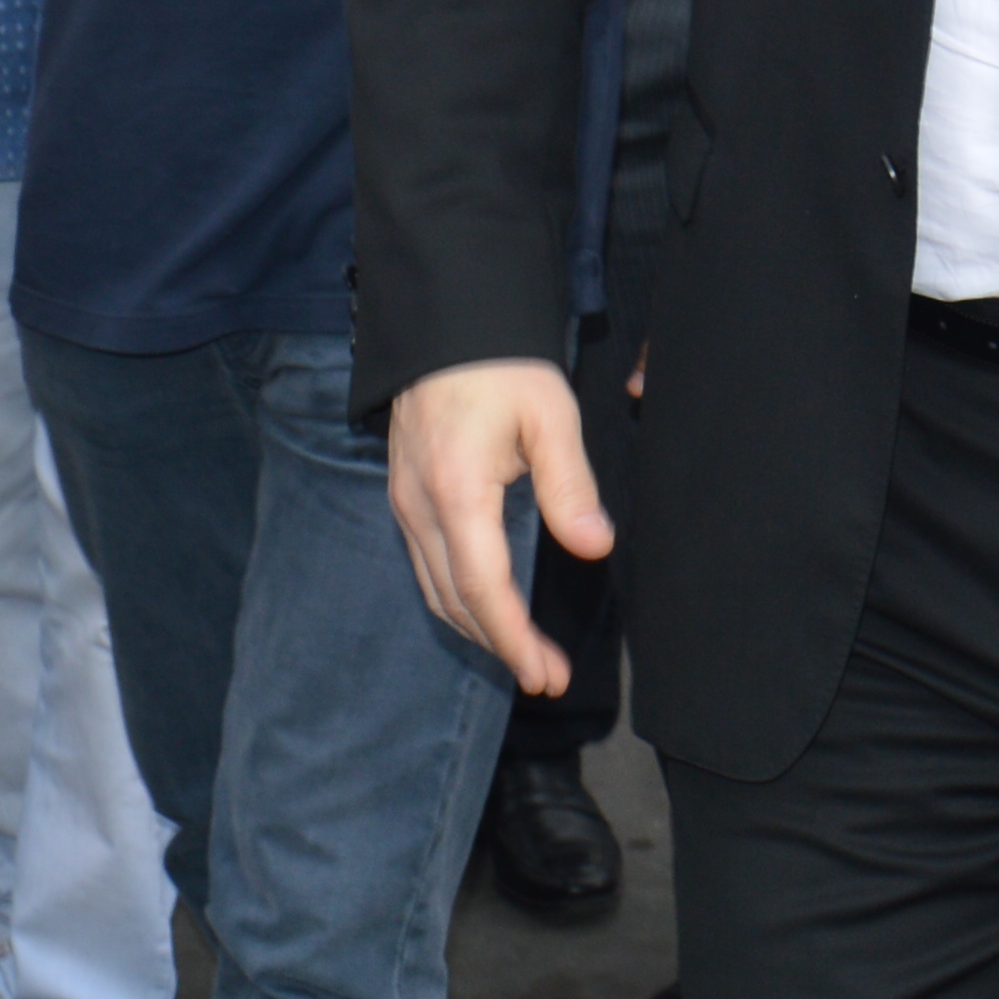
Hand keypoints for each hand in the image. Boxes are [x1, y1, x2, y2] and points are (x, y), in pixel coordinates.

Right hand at [382, 357, 604, 695]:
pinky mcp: (405, 493)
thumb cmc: (502, 364)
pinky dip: (459, 597)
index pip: (482, 588)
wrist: (445, 321)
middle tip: (547, 677)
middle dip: (500, 646)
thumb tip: (594, 547)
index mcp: (456, 491)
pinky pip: (427, 564)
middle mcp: (419, 505)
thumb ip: (570, 486)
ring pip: (435, 588)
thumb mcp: (551, 416)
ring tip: (525, 655)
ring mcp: (405, 501)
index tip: (544, 674)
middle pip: (454, 600)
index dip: (513, 640)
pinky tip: (490, 607)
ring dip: (478, 627)